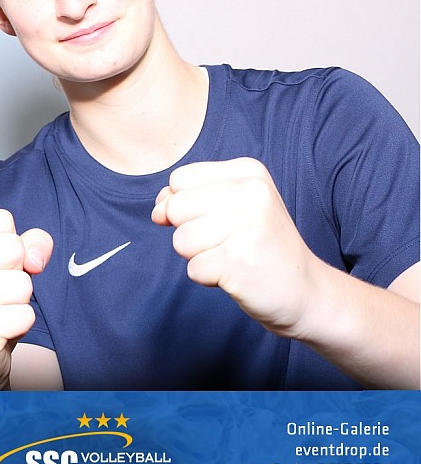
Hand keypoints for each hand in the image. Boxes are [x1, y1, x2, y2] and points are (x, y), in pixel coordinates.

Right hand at [0, 210, 51, 389]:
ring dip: (17, 303)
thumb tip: (36, 257)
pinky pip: (25, 315)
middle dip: (15, 275)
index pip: (1, 221)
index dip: (8, 249)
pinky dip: (18, 327)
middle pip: (14, 247)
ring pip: (23, 284)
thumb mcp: (6, 266)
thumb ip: (28, 243)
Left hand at [152, 157, 319, 337]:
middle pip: (175, 208)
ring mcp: (250, 227)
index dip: (183, 204)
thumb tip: (157, 211)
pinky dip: (207, 277)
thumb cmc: (258, 244)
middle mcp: (253, 193)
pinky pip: (193, 269)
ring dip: (199, 256)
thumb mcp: (230, 206)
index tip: (216, 218)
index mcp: (249, 172)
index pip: (178, 179)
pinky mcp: (242, 262)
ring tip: (232, 257)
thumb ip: (186, 197)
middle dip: (189, 231)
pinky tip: (235, 274)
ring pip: (180, 240)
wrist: (305, 291)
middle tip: (226, 241)